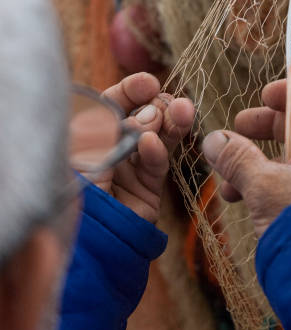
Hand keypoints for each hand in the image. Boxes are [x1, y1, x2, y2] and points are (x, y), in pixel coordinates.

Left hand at [84, 73, 193, 223]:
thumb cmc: (69, 196)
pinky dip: (157, 152)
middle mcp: (112, 149)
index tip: (149, 83)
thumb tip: (148, 117)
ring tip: (182, 109)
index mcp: (89, 135)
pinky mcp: (147, 190)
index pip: (113, 104)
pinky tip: (152, 143)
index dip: (131, 91)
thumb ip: (113, 132)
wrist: (78, 246)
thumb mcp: (82, 155)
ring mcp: (130, 169)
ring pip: (157, 137)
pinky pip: (156, 165)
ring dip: (171, 122)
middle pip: (140, 118)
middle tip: (164, 101)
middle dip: (155, 106)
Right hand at [202, 80, 290, 236]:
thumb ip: (237, 159)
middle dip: (264, 130)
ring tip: (228, 179)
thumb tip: (213, 139)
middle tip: (236, 131)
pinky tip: (241, 199)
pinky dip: (271, 184)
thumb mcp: (263, 187)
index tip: (262, 96)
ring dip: (259, 163)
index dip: (289, 92)